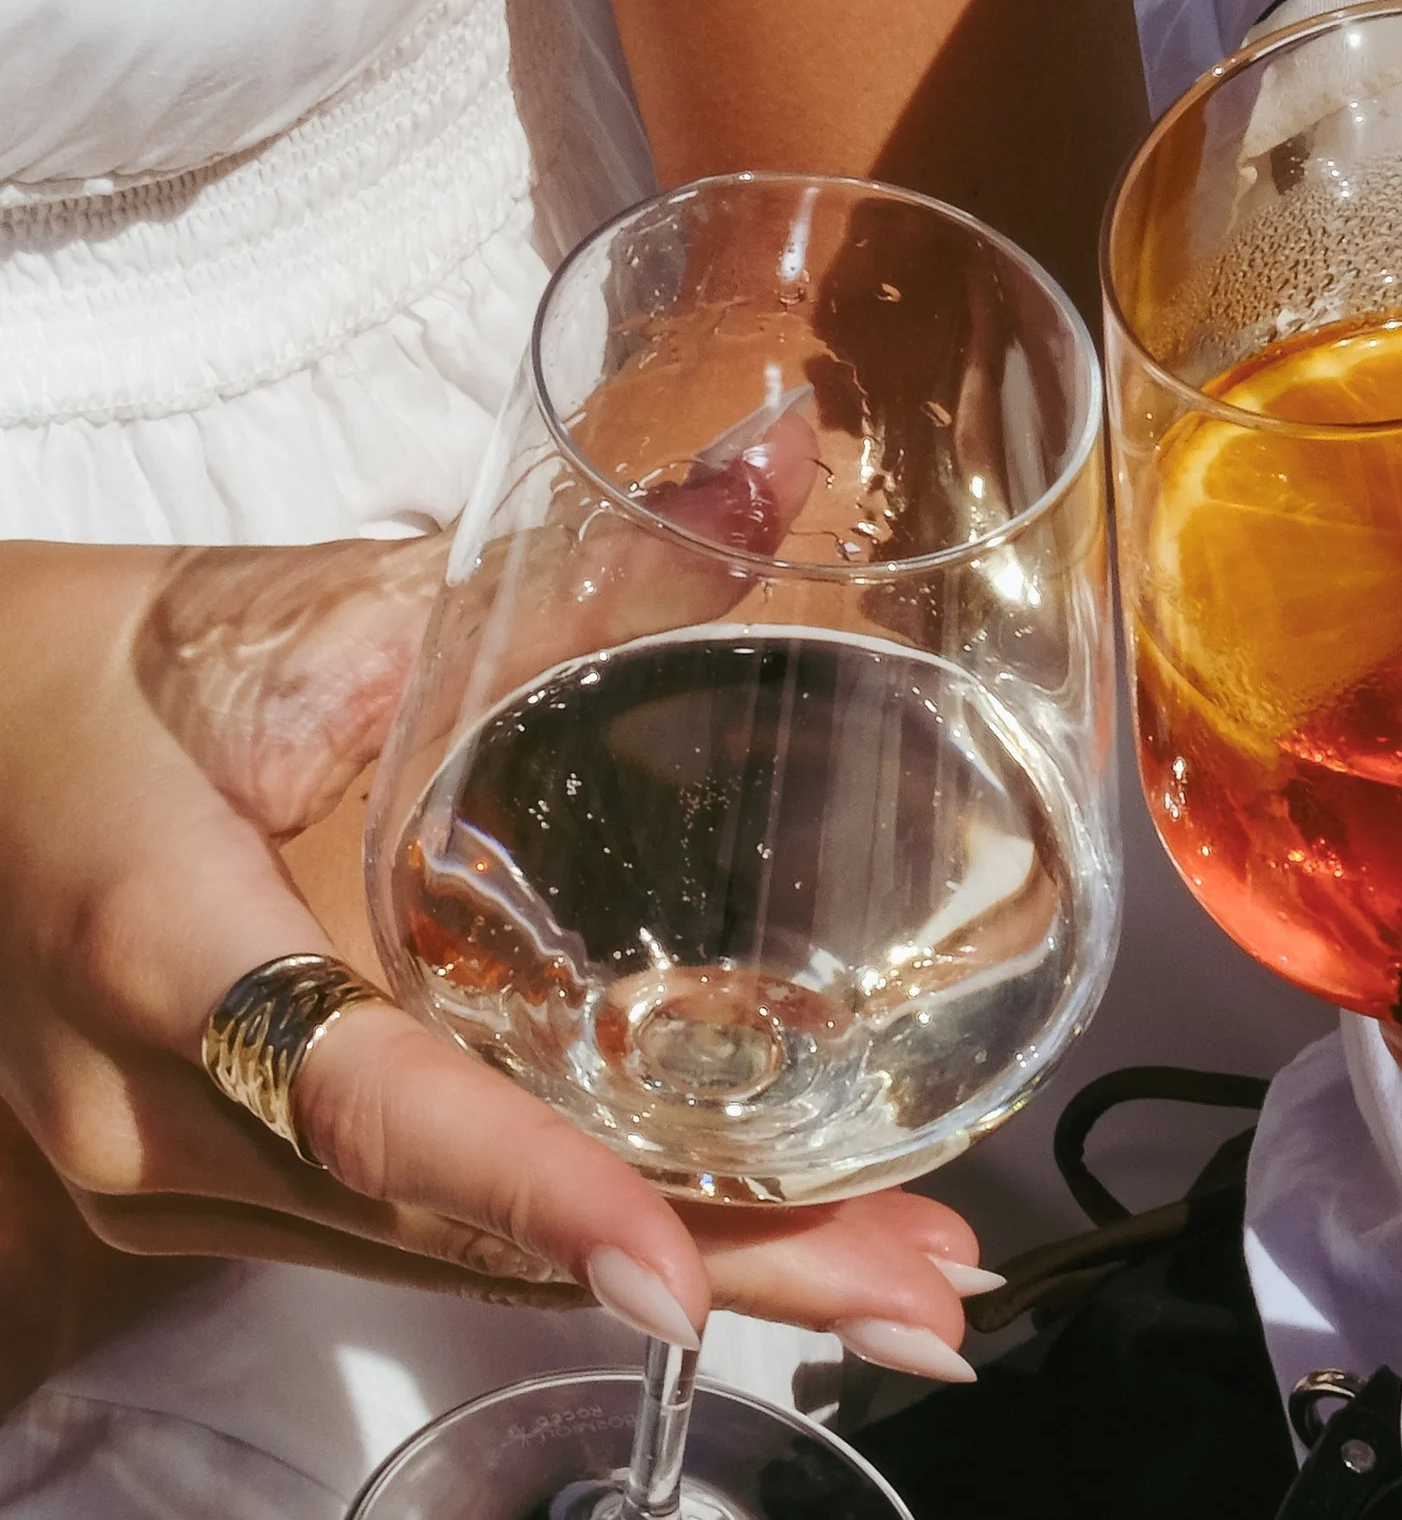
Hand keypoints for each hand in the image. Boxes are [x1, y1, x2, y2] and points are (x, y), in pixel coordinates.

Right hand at [0, 422, 984, 1396]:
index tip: (672, 1269)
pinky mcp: (228, 1186)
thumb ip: (553, 570)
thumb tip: (774, 462)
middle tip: (912, 1298)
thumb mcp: (316, 610)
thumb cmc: (131, 675)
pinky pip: (426, 1238)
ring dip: (690, 1274)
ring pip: (455, 1256)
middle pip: (453, 1219)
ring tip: (892, 1290)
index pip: (358, 1090)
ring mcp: (183, 1170)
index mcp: (156, 937)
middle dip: (707, 1264)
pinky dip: (590, 1249)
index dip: (525, 1185)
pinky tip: (752, 1256)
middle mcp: (159, 1103)